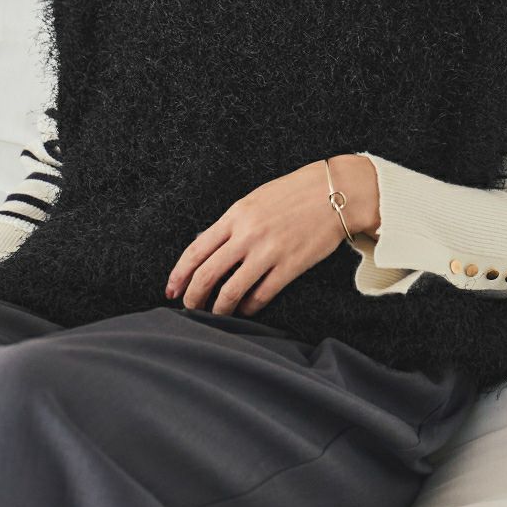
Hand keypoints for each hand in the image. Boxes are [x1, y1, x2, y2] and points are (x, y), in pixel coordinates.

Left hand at [164, 154, 379, 316]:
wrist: (335, 192)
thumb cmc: (295, 193)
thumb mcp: (255, 200)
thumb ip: (232, 224)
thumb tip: (211, 249)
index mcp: (235, 215)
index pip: (195, 250)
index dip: (179, 274)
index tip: (172, 289)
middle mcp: (247, 234)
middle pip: (207, 274)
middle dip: (193, 297)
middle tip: (190, 307)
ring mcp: (268, 252)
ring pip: (231, 290)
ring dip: (220, 308)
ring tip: (216, 314)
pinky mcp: (290, 266)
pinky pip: (261, 294)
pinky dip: (249, 306)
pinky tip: (246, 308)